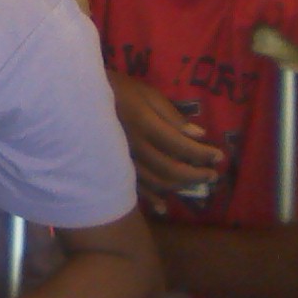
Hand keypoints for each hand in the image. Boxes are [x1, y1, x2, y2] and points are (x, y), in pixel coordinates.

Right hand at [107, 70, 221, 197]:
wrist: (78, 97)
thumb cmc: (118, 89)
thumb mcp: (147, 94)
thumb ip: (171, 115)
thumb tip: (198, 134)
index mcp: (145, 126)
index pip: (181, 145)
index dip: (202, 153)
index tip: (218, 156)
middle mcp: (136, 147)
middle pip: (171, 168)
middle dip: (195, 174)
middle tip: (213, 175)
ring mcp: (123, 160)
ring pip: (155, 181)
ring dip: (179, 186)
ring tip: (195, 184)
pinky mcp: (113, 166)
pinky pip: (134, 187)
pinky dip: (150, 200)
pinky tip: (163, 207)